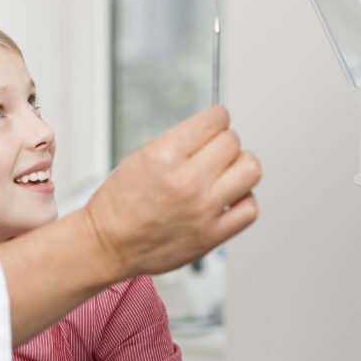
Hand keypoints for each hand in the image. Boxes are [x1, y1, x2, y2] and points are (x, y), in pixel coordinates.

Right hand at [83, 105, 259, 277]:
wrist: (110, 243)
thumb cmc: (120, 203)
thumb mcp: (140, 157)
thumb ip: (179, 143)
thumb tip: (212, 130)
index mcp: (165, 157)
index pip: (214, 121)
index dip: (216, 117)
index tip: (216, 121)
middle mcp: (187, 182)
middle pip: (233, 142)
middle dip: (224, 141)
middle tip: (213, 149)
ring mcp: (203, 210)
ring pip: (250, 170)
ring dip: (239, 166)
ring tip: (224, 172)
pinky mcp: (212, 235)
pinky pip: (249, 208)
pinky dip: (242, 199)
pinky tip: (226, 198)